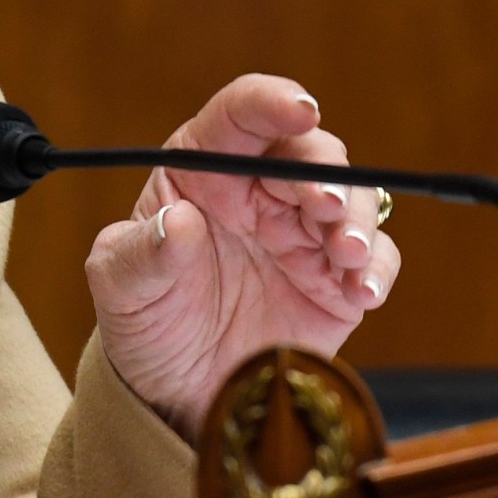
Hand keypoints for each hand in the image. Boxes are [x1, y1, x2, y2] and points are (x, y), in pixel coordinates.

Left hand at [84, 74, 399, 437]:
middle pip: (310, 151)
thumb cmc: (144, 322)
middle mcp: (260, 190)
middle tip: (323, 208)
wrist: (179, 396)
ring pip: (353, 196)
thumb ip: (141, 254)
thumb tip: (179, 222)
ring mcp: (303, 233)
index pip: (240, 116)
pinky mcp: (336, 280)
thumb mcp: (120, 289)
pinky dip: (377, 268)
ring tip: (346, 255)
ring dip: (357, 218)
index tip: (298, 110)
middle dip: (325, 172)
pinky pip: (376, 257)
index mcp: (204, 169)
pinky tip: (362, 293)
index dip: (271, 102)